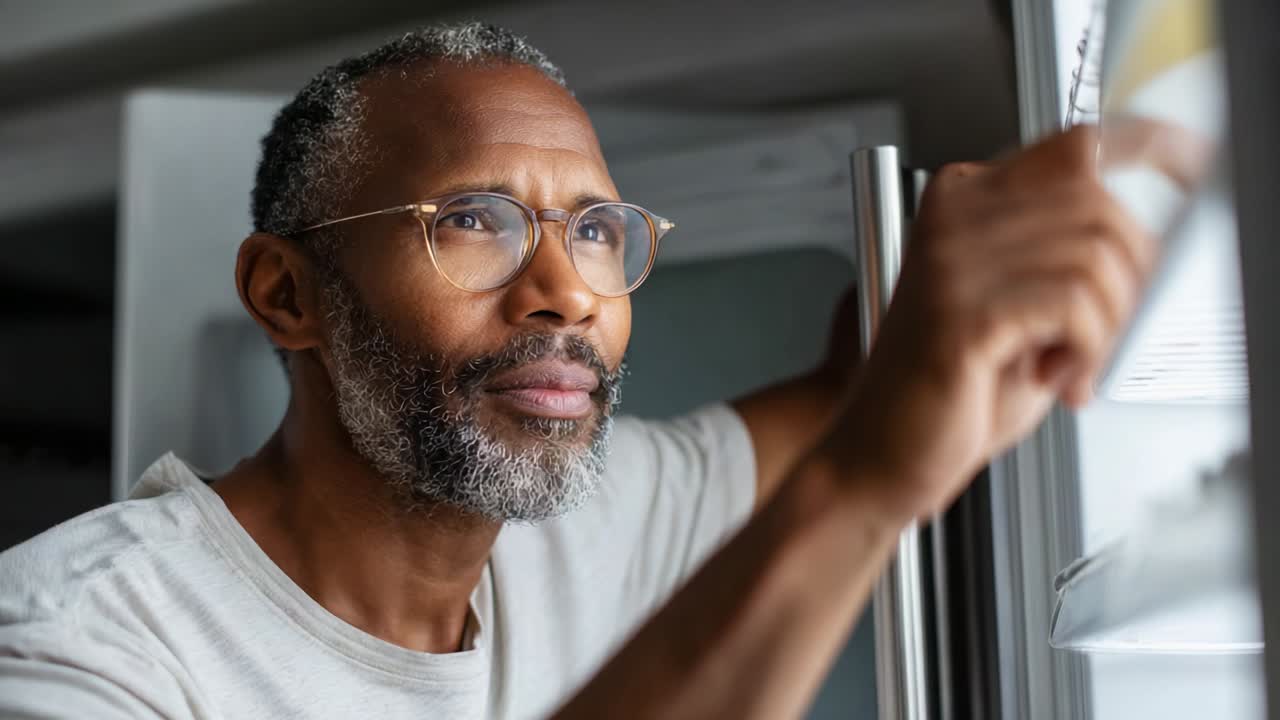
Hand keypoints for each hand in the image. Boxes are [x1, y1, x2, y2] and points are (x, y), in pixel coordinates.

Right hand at [825, 125, 1155, 520]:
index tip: (1192, 161)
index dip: (1148, 146)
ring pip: (1096, 256)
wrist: (879, 454)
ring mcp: (955, 260)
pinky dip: (1085, 351)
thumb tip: (1146, 237)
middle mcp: (955, 217)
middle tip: (1102, 334)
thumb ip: (1070, 258)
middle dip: (1128, 281)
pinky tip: (1052, 377)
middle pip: (1100, 205)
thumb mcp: (1020, 306)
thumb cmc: (948, 391)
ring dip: (1104, 327)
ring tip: (1068, 364)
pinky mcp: (966, 310)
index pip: (1075, 146)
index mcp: (965, 202)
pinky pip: (1075, 304)